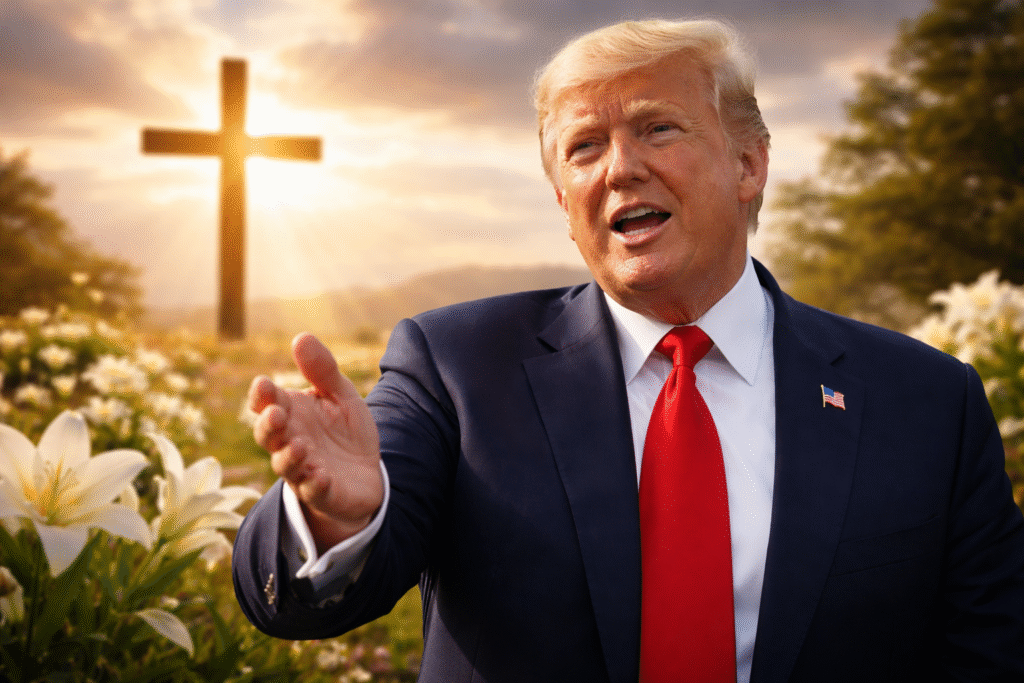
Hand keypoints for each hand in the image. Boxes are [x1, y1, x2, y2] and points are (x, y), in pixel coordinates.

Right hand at [249, 333, 382, 551]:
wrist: (367, 472)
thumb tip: (301, 336)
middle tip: (276, 414)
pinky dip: (314, 484)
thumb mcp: (341, 395)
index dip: (261, 395)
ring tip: (299, 445)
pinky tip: (322, 475)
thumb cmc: (345, 431)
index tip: (264, 385)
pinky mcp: (321, 492)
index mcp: (292, 413)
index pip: (266, 402)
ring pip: (285, 465)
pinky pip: (312, 490)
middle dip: (268, 425)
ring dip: (289, 456)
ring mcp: (303, 469)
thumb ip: (323, 370)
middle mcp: (289, 441)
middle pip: (267, 435)